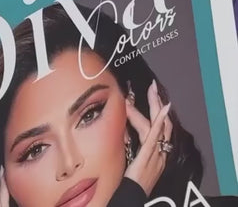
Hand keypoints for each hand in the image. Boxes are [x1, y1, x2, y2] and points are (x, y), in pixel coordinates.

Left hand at [124, 80, 172, 196]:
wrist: (133, 196)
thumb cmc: (129, 180)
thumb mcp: (130, 157)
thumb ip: (128, 142)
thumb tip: (118, 126)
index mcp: (154, 152)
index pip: (158, 127)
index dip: (157, 111)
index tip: (152, 94)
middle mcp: (158, 152)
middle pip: (162, 123)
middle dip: (158, 103)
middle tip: (153, 85)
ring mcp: (155, 154)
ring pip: (155, 126)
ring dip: (152, 107)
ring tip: (151, 91)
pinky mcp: (149, 155)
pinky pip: (155, 137)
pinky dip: (159, 123)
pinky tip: (162, 111)